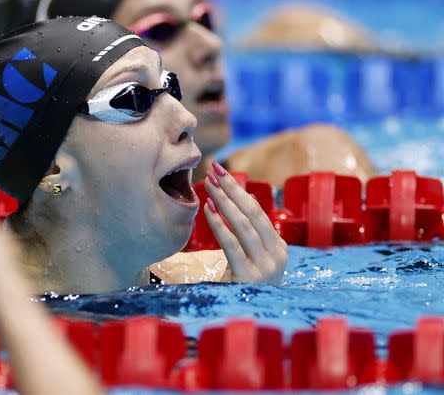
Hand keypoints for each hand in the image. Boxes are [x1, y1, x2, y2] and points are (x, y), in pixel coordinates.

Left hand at [203, 161, 287, 283]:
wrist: (241, 317)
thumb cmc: (240, 284)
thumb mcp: (249, 257)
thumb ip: (248, 232)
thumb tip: (240, 197)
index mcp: (279, 248)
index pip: (258, 213)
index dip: (239, 191)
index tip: (222, 172)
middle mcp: (277, 256)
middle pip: (253, 214)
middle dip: (232, 190)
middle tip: (214, 170)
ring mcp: (265, 267)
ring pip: (244, 226)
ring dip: (225, 202)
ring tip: (209, 185)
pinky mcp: (249, 277)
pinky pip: (232, 245)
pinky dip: (219, 225)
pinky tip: (208, 210)